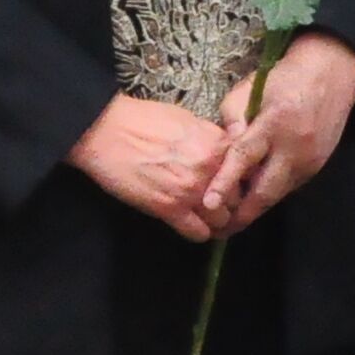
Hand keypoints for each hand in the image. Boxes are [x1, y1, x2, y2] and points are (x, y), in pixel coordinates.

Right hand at [69, 93, 233, 239]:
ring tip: (210, 220)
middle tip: (222, 206)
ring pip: (221, 219)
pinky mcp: (169, 209)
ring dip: (216, 221)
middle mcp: (212, 170)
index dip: (242, 181)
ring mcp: (192, 192)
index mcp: (219, 145)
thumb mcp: (190, 121)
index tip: (236, 186)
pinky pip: (197, 233)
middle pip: (237, 198)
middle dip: (231, 203)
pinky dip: (199, 233)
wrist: (107, 132)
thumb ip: (213, 139)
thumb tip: (225, 152)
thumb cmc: (144, 120)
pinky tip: (194, 228)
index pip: (247, 172)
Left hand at [203, 34, 354, 233]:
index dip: (225, 183)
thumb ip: (231, 120)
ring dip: (255, 207)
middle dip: (242, 215)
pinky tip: (253, 197)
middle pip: (266, 191)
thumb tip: (222, 152)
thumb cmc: (284, 78)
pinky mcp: (318, 165)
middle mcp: (295, 147)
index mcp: (274, 123)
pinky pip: (289, 186)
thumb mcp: (249, 89)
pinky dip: (270, 193)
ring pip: (278, 194)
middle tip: (218, 231)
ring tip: (231, 220)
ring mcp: (311, 159)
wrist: (333, 72)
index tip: (208, 205)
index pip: (244, 158)